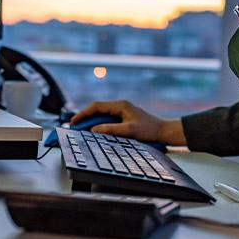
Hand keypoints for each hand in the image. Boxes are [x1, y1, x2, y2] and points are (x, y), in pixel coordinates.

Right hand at [70, 100, 186, 145]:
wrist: (163, 132)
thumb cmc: (149, 130)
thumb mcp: (129, 131)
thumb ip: (111, 129)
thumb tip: (94, 129)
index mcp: (120, 105)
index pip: (97, 106)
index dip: (84, 113)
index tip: (74, 121)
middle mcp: (120, 106)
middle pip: (98, 110)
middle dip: (86, 118)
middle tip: (75, 128)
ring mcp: (122, 112)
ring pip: (102, 115)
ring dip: (92, 122)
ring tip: (83, 132)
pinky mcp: (125, 118)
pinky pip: (108, 120)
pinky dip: (100, 125)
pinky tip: (96, 133)